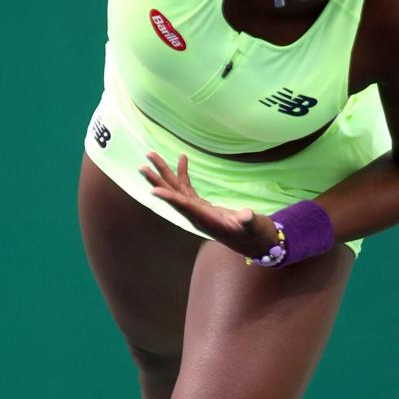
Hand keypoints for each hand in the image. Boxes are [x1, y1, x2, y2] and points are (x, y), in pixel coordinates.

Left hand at [140, 151, 279, 258]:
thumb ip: (249, 222)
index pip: (185, 208)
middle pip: (173, 196)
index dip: (170, 198)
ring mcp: (197, 211)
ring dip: (164, 173)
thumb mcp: (254, 228)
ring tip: (151, 155)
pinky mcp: (201, 207)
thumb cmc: (256, 235)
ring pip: (176, 190)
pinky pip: (187, 189)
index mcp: (206, 221)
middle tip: (142, 166)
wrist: (256, 243)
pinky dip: (183, 173)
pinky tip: (182, 158)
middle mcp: (196, 216)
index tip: (154, 191)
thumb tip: (246, 215)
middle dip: (158, 181)